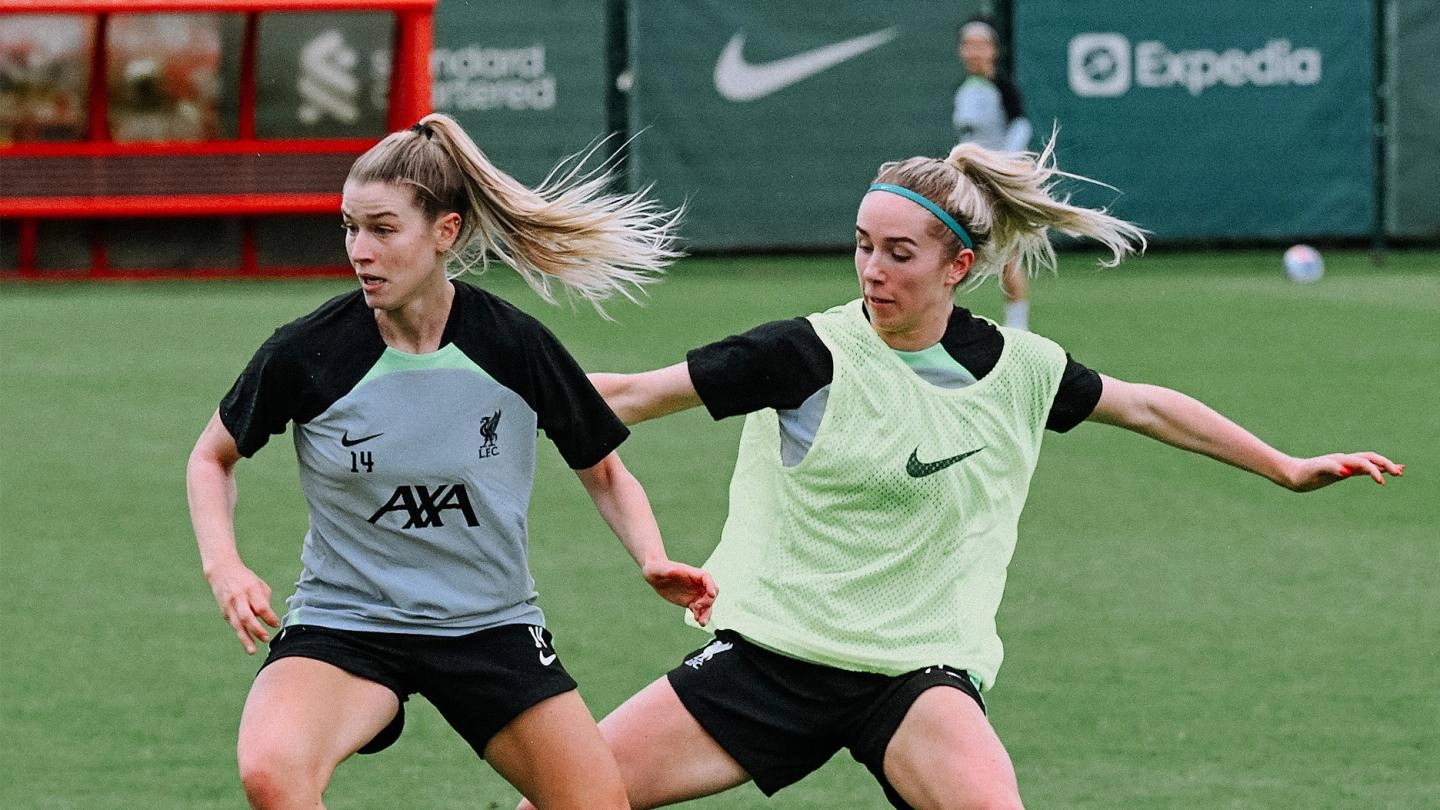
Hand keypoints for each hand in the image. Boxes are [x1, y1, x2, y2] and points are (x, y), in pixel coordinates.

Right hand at [206, 561, 280, 653]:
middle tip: (266, 639)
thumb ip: (264, 600)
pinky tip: (247, 640)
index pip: (261, 606)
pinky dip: (241, 633)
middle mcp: (238, 598)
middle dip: (257, 630)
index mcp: (250, 589)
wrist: (222, 571)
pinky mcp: (224, 612)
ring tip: (252, 651)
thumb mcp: (259, 584)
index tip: (277, 624)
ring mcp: (229, 606)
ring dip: (245, 639)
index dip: (269, 617)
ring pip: (237, 625)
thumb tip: (269, 618)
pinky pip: (234, 624)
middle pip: (247, 617)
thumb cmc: (246, 579)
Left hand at [642, 559, 718, 625]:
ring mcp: (695, 594)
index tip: (711, 595)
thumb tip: (672, 570)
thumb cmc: (658, 569)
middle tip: (697, 607)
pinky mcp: (690, 602)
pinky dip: (700, 615)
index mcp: (692, 574)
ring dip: (707, 613)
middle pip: (711, 592)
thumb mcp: (660, 569)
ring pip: (707, 604)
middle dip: (708, 601)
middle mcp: (697, 584)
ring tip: (702, 622)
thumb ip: (668, 570)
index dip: (711, 586)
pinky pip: (699, 610)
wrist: (655, 576)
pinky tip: (697, 620)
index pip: (706, 578)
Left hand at [1281, 451, 1403, 491]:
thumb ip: (1331, 468)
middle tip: (1399, 473)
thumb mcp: (1315, 471)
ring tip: (1400, 471)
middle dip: (1386, 464)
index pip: (1364, 463)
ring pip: (1370, 463)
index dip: (1374, 471)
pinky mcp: (1344, 471)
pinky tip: (1382, 475)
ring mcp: (1346, 465)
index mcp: (1342, 460)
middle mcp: (1346, 460)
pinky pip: (1363, 470)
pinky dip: (1375, 471)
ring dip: (1384, 465)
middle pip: (1371, 458)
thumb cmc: (1303, 473)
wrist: (1293, 474)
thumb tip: (1348, 472)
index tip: (1382, 482)